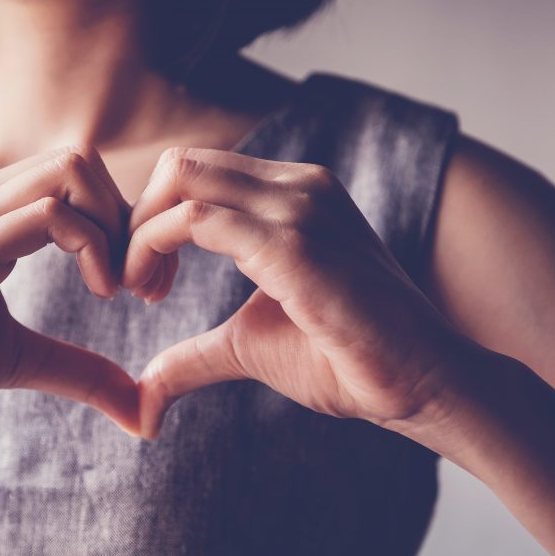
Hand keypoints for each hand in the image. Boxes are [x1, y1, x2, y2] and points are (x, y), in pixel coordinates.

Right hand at [0, 146, 139, 439]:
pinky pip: (48, 215)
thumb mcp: (15, 360)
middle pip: (80, 161)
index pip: (74, 178)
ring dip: (117, 227)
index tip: (142, 286)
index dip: (122, 224)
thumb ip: (77, 369)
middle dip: (130, 218)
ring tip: (120, 289)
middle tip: (144, 285)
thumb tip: (140, 408)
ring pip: (71, 171)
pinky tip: (100, 292)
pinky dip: (94, 245)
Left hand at [124, 148, 470, 438]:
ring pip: (183, 179)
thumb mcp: (251, 345)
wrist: (422, 383)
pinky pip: (197, 219)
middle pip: (182, 164)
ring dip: (140, 234)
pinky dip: (154, 247)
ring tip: (141, 291)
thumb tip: (144, 391)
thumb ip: (195, 354)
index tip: (144, 282)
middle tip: (131, 283)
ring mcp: (300, 207)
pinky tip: (154, 294)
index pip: (198, 174)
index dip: (153, 221)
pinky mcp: (295, 243)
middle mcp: (297, 186)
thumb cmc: (348, 360)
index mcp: (293, 195)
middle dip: (138, 218)